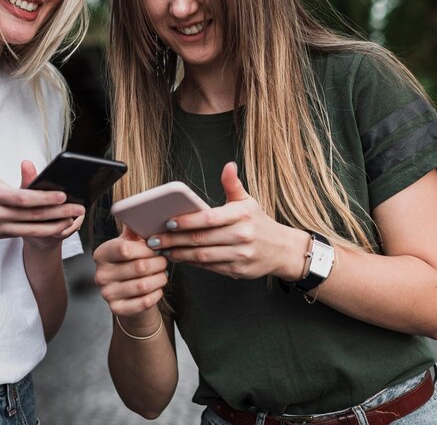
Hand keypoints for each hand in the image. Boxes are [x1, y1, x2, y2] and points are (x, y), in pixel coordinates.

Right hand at [0, 162, 84, 255]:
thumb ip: (6, 186)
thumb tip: (27, 191)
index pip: (24, 198)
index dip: (45, 198)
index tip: (63, 195)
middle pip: (32, 216)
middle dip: (58, 213)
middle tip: (78, 208)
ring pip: (31, 229)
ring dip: (54, 226)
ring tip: (73, 221)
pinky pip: (22, 232)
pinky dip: (40, 230)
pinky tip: (54, 226)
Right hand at [94, 225, 168, 318]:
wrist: (127, 294)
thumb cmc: (131, 263)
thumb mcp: (129, 243)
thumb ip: (135, 228)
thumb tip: (143, 209)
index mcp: (101, 254)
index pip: (125, 249)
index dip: (146, 248)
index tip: (156, 247)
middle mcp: (100, 274)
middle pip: (139, 267)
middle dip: (158, 263)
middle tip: (163, 260)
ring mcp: (107, 293)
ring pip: (144, 285)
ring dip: (160, 278)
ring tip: (162, 273)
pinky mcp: (117, 309)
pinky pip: (144, 302)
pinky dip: (156, 293)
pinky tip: (157, 287)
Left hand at [143, 162, 308, 280]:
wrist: (282, 250)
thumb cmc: (259, 222)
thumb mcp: (248, 201)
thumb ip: (233, 184)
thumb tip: (228, 165)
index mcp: (241, 215)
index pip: (209, 219)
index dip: (187, 221)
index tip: (168, 222)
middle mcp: (241, 236)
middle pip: (201, 239)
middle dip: (174, 240)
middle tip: (155, 239)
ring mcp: (240, 255)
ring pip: (203, 256)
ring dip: (179, 254)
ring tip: (162, 249)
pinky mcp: (237, 271)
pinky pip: (209, 267)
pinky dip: (192, 263)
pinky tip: (179, 257)